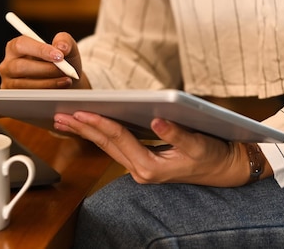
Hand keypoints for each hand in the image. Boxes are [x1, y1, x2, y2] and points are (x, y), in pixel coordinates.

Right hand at [0, 32, 87, 88]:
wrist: (68, 88)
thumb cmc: (64, 67)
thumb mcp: (68, 51)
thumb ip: (66, 43)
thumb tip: (60, 47)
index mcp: (17, 47)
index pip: (22, 44)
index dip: (40, 50)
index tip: (59, 56)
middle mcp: (8, 66)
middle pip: (19, 67)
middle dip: (44, 70)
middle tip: (65, 73)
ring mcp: (6, 85)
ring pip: (20, 88)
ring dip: (44, 87)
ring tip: (64, 84)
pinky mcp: (7, 103)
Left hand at [53, 111, 259, 186]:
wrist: (224, 170)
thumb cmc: (213, 157)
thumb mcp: (199, 145)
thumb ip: (177, 134)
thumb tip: (158, 120)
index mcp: (151, 167)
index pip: (119, 140)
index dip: (99, 123)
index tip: (81, 112)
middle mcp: (140, 170)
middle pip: (105, 143)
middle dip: (81, 128)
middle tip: (59, 115)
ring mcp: (138, 167)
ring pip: (106, 146)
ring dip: (85, 131)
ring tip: (64, 119)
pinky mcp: (140, 162)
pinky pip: (113, 146)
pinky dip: (98, 134)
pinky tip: (86, 125)